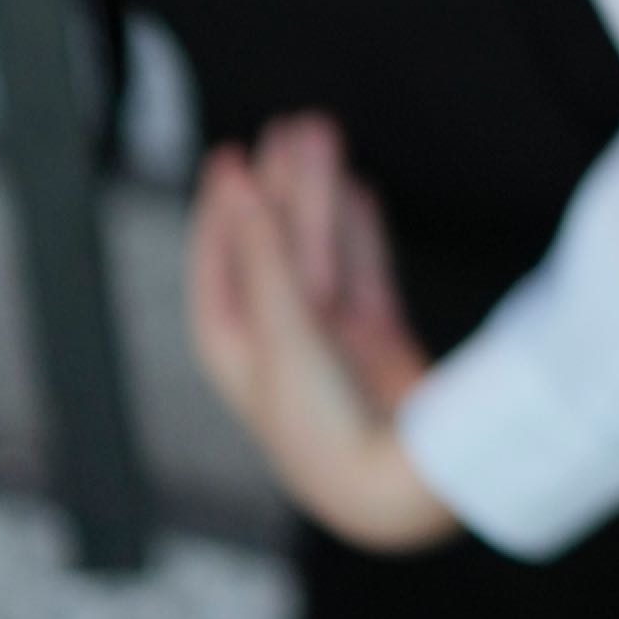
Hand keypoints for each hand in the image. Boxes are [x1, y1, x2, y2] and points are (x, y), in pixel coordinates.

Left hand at [187, 110, 455, 543]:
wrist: (401, 490)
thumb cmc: (328, 432)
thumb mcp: (285, 337)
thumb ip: (266, 259)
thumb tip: (243, 190)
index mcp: (238, 359)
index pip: (217, 271)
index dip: (221, 215)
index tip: (229, 160)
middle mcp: (280, 351)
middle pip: (272, 254)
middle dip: (278, 192)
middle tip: (287, 128)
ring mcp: (332, 349)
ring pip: (321, 256)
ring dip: (321, 198)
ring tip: (326, 136)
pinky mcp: (380, 348)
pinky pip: (365, 276)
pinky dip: (361, 234)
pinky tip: (360, 192)